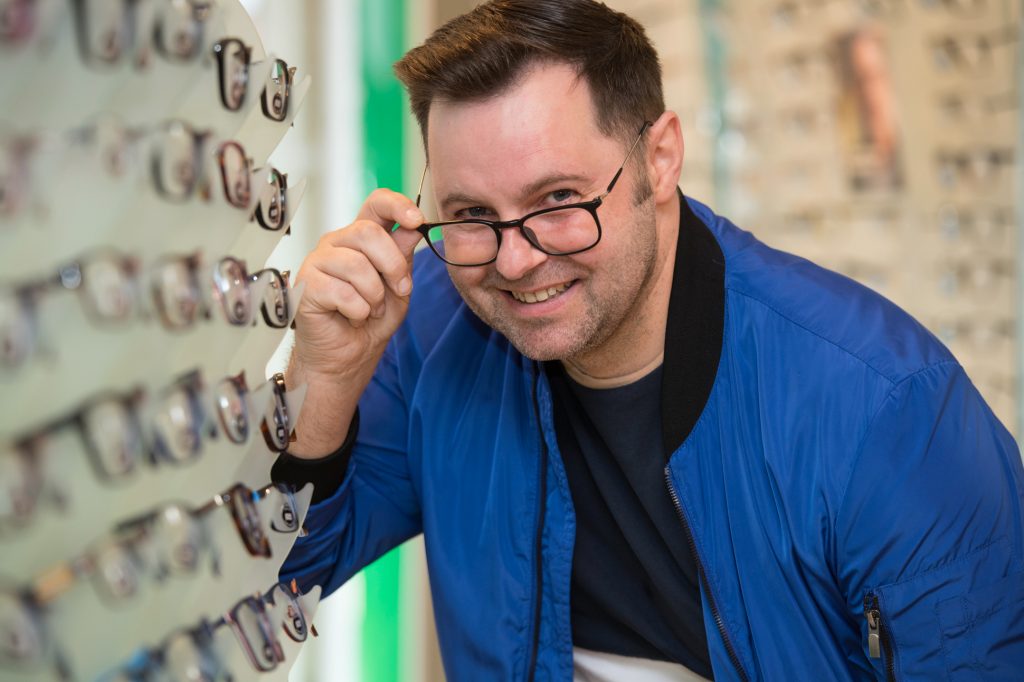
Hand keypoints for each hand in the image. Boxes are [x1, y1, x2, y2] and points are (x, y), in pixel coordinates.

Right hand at [286, 189, 423, 456]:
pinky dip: (357, 310)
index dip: (397, 205)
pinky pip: (341, 291)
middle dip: (393, 265)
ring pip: (356, 264)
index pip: (375, 203)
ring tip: (371, 310)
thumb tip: (412, 228)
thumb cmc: (370, 321)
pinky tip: (353, 317)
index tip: (418, 220)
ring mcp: (318, 262)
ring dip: (374, 295)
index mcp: (361, 238)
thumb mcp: (398, 289)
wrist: (347, 358)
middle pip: (368, 233)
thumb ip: (404, 258)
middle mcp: (337, 243)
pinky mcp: (306, 286)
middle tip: (400, 290)